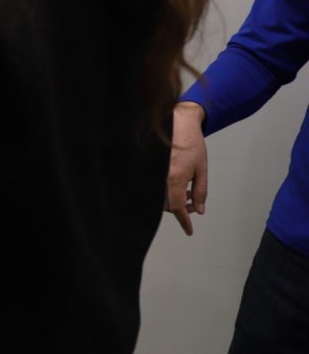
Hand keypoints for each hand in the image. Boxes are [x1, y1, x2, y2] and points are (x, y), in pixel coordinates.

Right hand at [165, 102, 207, 234]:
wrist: (177, 122)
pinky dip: (167, 192)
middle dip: (182, 209)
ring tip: (189, 192)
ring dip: (174, 201)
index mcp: (174, 178)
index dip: (184, 221)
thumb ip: (201, 190)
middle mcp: (160, 177)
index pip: (177, 207)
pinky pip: (156, 187)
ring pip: (160, 198)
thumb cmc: (191, 143)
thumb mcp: (202, 168)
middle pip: (167, 205)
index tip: (189, 231)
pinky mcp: (150, 169)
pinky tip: (179, 185)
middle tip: (195, 203)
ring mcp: (153, 173)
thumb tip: (199, 209)